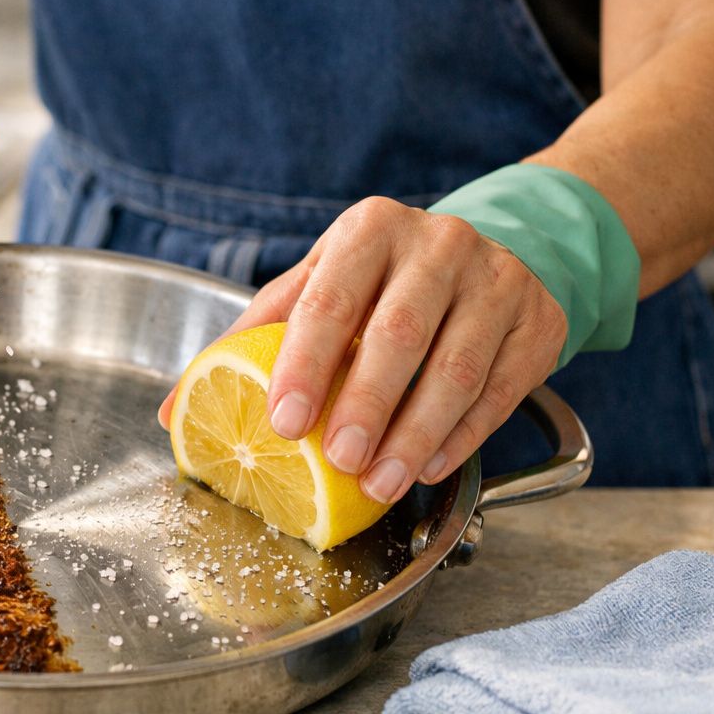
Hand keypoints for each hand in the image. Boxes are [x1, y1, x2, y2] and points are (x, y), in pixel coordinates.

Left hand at [160, 197, 567, 502]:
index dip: (305, 365)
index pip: (329, 299)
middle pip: (397, 335)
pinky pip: (501, 389)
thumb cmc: (381, 281)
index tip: (284, 422)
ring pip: (456, 369)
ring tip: (380, 483)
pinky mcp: (539, 322)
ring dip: (415, 436)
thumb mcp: (317, 286)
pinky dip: (464, 436)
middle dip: (364, 406)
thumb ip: (251, 341)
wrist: (490, 252)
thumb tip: (174, 412)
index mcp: (369, 230)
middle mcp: (438, 245)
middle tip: (336, 460)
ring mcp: (496, 281)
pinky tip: (429, 467)